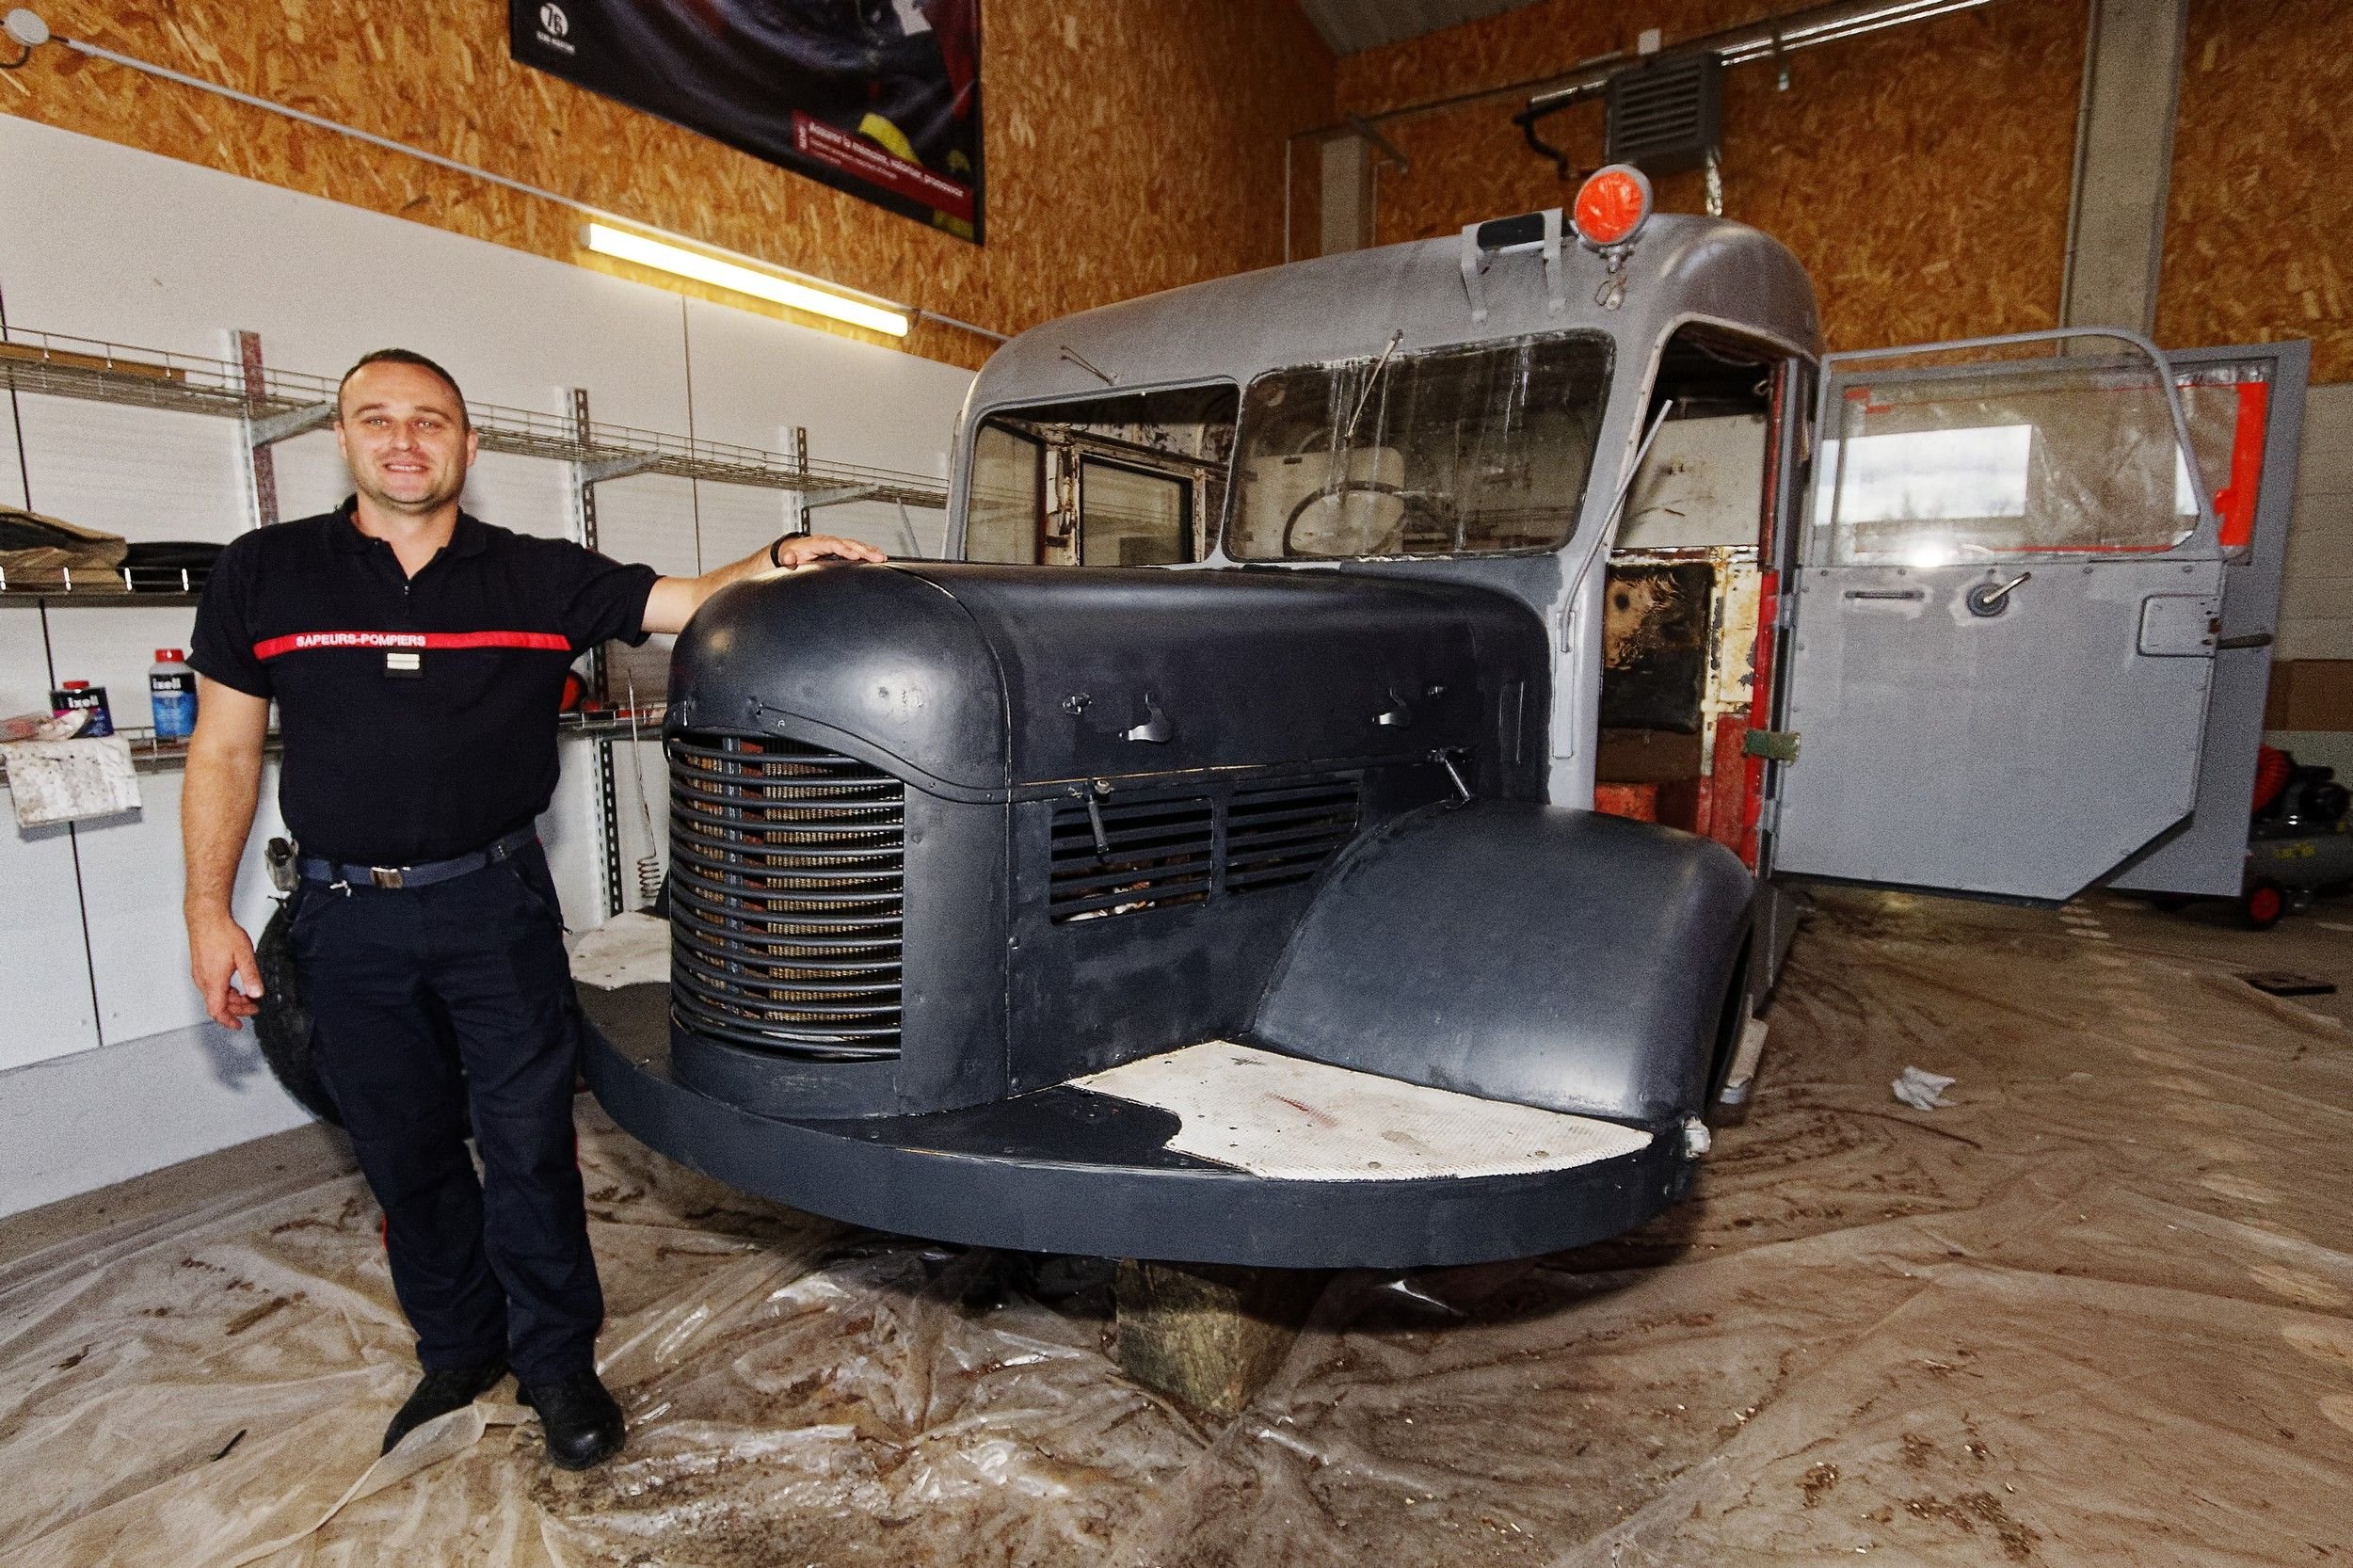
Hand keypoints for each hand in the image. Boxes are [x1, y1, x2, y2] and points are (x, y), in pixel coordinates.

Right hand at [189, 908, 264, 1030]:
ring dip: (231, 999)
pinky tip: (235, 985)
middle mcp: (203, 979)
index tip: (238, 1025)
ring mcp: (200, 973)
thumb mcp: (244, 956)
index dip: (228, 1021)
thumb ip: (251, 977)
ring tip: (247, 996)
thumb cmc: (221, 933)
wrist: (206, 917)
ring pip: (214, 995)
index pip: (217, 1011)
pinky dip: (224, 990)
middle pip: (217, 1004)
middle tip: (252, 1007)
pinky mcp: (200, 967)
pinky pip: (211, 986)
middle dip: (236, 1009)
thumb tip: (257, 993)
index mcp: (213, 980)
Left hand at [772, 533, 886, 568]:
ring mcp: (837, 545)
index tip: (855, 555)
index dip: (844, 549)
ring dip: (869, 551)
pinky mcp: (842, 551)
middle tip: (876, 557)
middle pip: (849, 543)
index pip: (833, 544)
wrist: (793, 551)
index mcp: (817, 543)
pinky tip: (878, 557)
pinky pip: (857, 549)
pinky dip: (868, 552)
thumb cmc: (793, 555)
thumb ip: (787, 558)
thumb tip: (788, 558)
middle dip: (864, 550)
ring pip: (856, 545)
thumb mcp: (787, 557)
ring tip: (881, 558)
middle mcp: (830, 542)